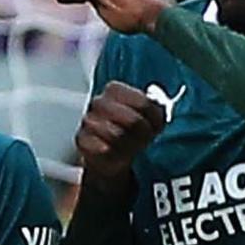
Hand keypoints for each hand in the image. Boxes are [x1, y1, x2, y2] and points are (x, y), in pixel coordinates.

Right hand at [74, 80, 171, 208]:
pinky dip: (116, 155)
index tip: (156, 125)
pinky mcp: (82, 141)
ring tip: (135, 147)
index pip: (142, 101)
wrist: (111, 153)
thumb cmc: (132, 131)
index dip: (153, 116)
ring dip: (131, 145)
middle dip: (144, 133)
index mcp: (115, 90)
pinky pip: (103, 149)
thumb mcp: (148, 116)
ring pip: (117, 135)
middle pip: (132, 120)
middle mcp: (99, 102)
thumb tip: (162, 107)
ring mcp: (88, 121)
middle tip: (148, 138)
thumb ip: (156, 108)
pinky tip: (120, 155)